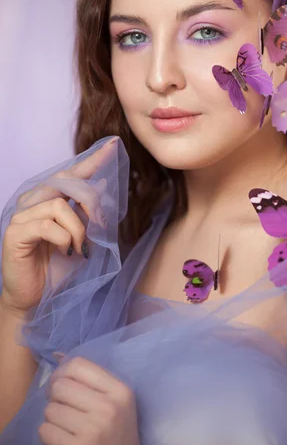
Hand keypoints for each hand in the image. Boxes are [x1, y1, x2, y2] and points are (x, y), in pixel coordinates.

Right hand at [0, 137, 117, 317]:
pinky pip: (48, 225)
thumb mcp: (81, 235)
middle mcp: (31, 201)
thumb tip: (104, 183)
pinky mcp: (15, 233)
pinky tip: (66, 251)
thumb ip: (88, 210)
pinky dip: (64, 239)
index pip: (70, 174)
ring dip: (78, 228)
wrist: (35, 298)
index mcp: (45, 198)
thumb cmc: (57, 267)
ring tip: (79, 247)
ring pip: (59, 205)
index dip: (92, 161)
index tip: (113, 146)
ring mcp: (20, 216)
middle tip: (99, 220)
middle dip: (89, 198)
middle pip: (64, 182)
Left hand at [39, 357, 140, 444]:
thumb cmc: (117, 430)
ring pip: (50, 409)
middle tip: (62, 406)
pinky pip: (45, 430)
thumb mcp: (115, 400)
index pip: (78, 365)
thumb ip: (90, 378)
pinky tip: (63, 438)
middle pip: (60, 386)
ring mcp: (92, 429)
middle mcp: (108, 407)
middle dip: (55, 397)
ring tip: (67, 424)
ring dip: (53, 418)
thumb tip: (58, 355)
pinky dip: (49, 434)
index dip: (62, 372)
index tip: (60, 383)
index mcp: (120, 390)